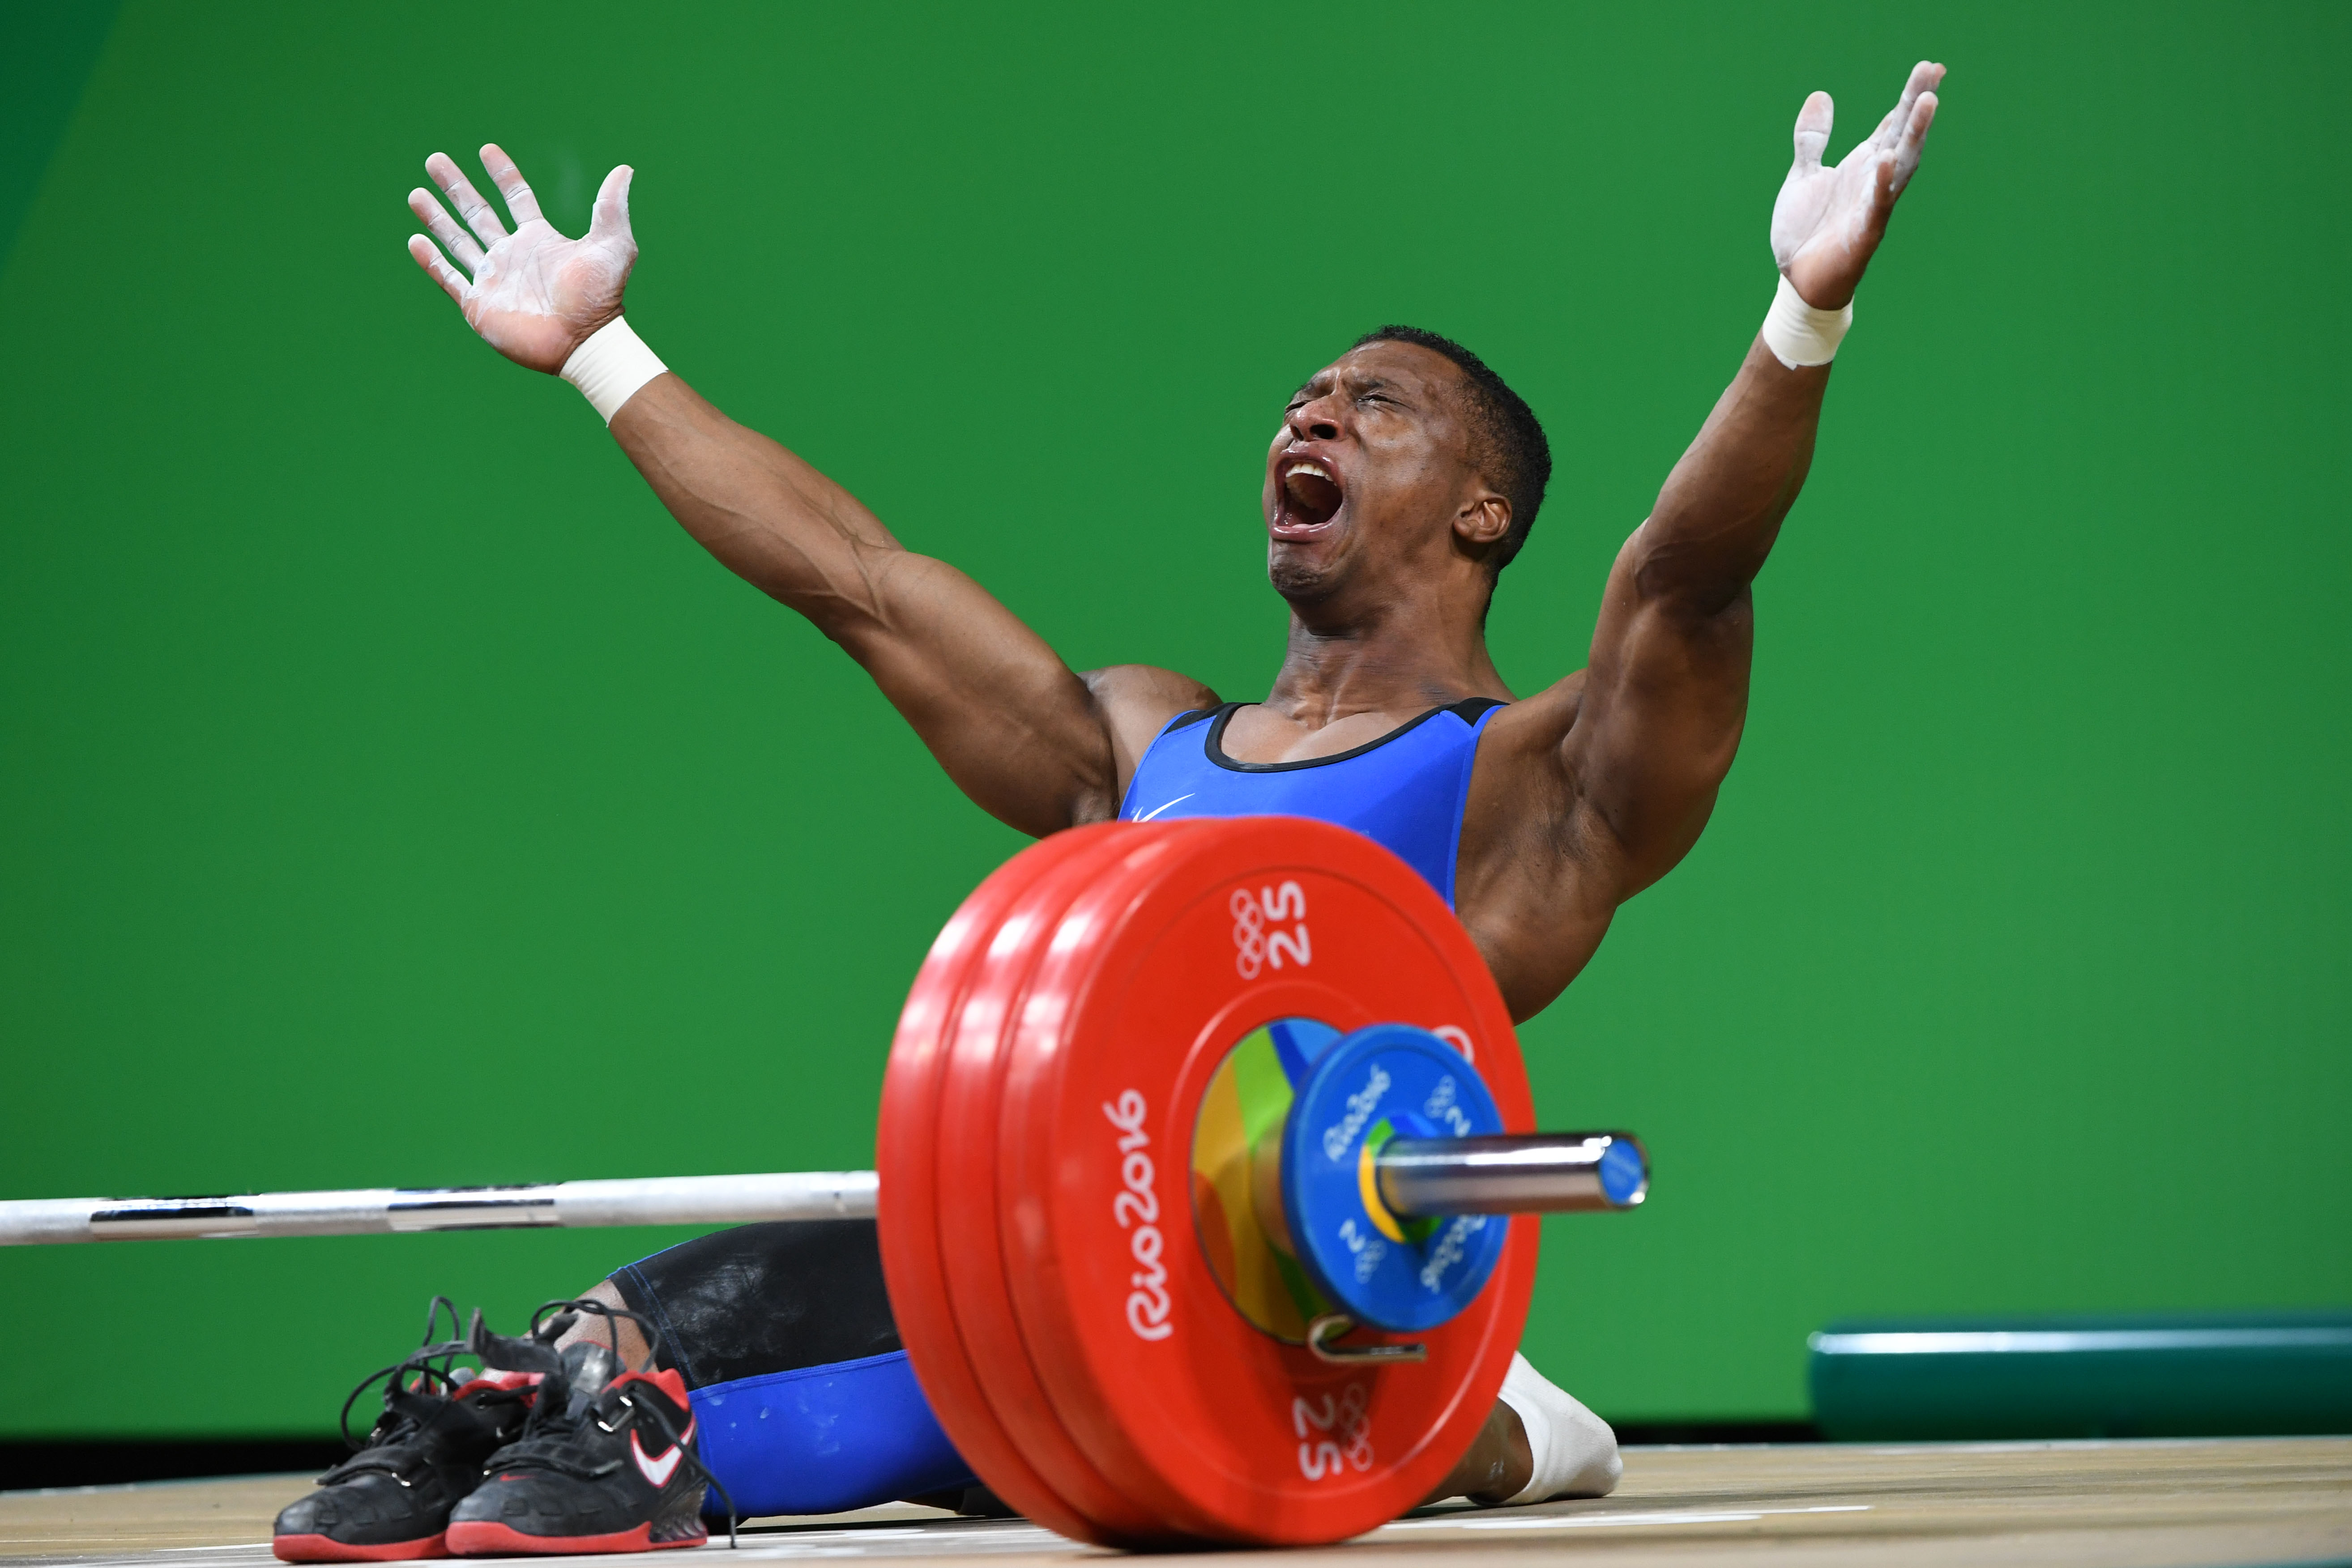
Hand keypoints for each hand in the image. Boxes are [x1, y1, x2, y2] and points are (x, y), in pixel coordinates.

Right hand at [406, 145, 637, 374]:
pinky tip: (415, 240)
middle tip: (434, 161)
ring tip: (416, 194)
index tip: (486, 150)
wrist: (585, 342)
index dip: (502, 174)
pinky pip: (449, 278)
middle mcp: (512, 256)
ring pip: (457, 241)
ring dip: (436, 218)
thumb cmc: (601, 297)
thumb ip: (611, 207)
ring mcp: (493, 280)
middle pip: (477, 213)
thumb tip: (625, 170)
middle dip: (456, 187)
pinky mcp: (479, 305)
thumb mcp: (613, 246)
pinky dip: (430, 261)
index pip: (516, 198)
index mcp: (539, 239)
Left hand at [1771, 61, 1943, 309]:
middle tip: (1934, 69)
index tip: (1930, 67)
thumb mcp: (1804, 175)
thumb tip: (1820, 95)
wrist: (1798, 280)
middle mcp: (1873, 181)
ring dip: (1914, 134)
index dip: (1909, 96)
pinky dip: (1881, 184)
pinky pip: (1876, 206)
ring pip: (1900, 165)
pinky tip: (1886, 159)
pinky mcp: (1863, 233)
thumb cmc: (1807, 230)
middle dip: (1917, 103)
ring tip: (1928, 101)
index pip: (1891, 124)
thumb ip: (1813, 138)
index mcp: (1862, 165)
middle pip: (1902, 135)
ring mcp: (1872, 205)